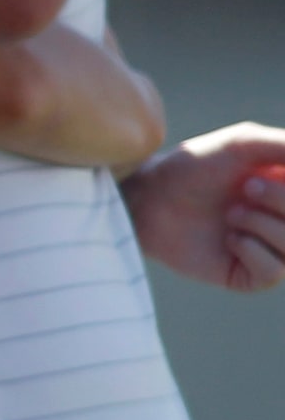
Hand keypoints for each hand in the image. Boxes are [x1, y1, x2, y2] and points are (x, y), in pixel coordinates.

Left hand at [123, 122, 284, 291]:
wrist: (148, 197)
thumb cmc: (195, 166)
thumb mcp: (246, 144)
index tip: (261, 181)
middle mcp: (284, 221)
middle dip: (283, 200)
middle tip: (246, 187)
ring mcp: (268, 250)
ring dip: (266, 225)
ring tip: (232, 213)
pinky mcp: (246, 276)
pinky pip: (273, 273)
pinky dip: (253, 250)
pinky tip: (230, 238)